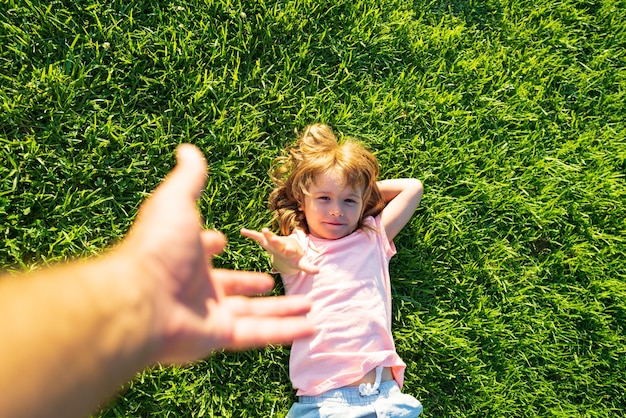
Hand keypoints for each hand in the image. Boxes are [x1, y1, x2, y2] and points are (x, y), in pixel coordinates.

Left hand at [122, 145, 313, 363]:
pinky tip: (311, 328)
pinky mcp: (219, 337)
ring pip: (254, 315)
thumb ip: (188, 178)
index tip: (223, 241)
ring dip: (283, 311)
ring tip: (310, 306)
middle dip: (253, 285)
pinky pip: (259, 334)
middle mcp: (196, 290)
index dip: (212, 245)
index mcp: (185, 258)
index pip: (203, 252)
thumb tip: (187, 148)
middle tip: (271, 280)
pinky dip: (286, 332)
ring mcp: (208, 317)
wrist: (143, 298)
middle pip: (233, 289)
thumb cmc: (159, 248)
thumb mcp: (176, 202)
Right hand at [241, 227, 319, 274]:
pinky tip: (242, 231)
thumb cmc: (294, 258)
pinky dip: (251, 234)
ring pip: (267, 238)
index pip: (289, 250)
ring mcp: (273, 242)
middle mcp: (281, 245)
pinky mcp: (265, 241)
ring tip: (260, 230)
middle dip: (273, 238)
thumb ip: (309, 267)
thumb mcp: (301, 263)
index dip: (289, 249)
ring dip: (265, 235)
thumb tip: (318, 271)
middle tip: (268, 233)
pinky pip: (257, 238)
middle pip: (277, 242)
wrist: (287, 249)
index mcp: (289, 250)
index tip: (289, 249)